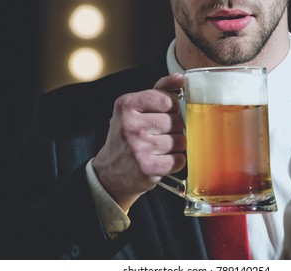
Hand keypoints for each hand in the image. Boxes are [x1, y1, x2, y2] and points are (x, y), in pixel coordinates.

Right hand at [93, 73, 185, 210]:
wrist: (110, 172)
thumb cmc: (126, 137)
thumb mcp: (135, 109)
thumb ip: (159, 91)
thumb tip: (180, 78)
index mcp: (127, 105)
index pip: (168, 100)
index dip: (172, 108)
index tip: (165, 114)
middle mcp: (130, 125)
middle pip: (176, 121)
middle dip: (174, 129)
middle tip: (159, 135)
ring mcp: (138, 147)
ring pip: (180, 141)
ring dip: (175, 146)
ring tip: (160, 148)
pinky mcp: (147, 167)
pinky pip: (178, 160)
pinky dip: (175, 161)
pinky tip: (162, 160)